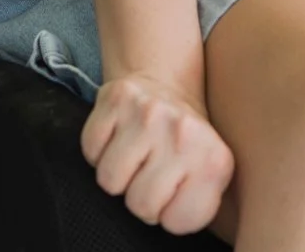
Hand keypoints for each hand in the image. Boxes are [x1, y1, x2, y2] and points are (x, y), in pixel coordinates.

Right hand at [81, 74, 233, 234]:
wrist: (165, 82)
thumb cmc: (185, 141)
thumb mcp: (210, 174)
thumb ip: (200, 203)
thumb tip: (173, 223)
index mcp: (213, 160)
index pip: (176, 222)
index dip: (167, 215)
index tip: (172, 196)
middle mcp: (184, 134)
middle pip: (139, 204)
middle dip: (139, 199)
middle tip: (149, 176)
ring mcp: (149, 113)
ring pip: (109, 181)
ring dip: (117, 176)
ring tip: (134, 157)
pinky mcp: (118, 98)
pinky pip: (91, 150)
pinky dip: (99, 150)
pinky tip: (118, 138)